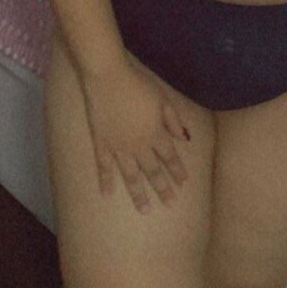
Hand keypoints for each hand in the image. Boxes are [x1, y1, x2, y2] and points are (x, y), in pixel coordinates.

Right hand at [80, 61, 190, 214]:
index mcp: (155, 133)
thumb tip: (185, 139)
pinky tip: (107, 194)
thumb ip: (173, 120)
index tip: (183, 184)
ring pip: (131, 176)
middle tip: (170, 204)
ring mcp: (118, 147)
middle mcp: (139, 145)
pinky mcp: (101, 143)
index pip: (170, 157)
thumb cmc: (138, 84)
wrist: (108, 77)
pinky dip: (105, 181)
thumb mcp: (162, 99)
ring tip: (145, 210)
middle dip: (163, 189)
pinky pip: (103, 167)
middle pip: (153, 172)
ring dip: (138, 194)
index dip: (177, 171)